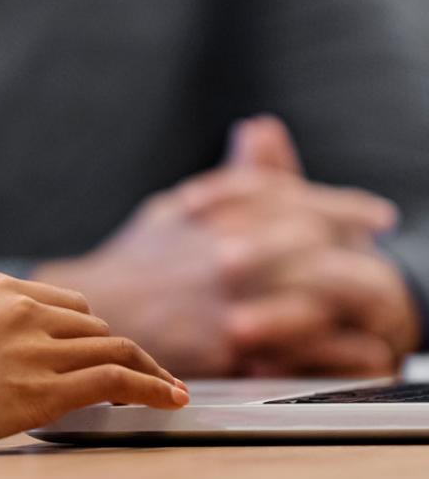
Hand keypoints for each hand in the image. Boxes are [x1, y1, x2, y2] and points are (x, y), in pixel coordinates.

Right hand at [33, 116, 397, 376]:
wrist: (97, 313)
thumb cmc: (137, 260)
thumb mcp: (177, 205)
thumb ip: (231, 175)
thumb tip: (262, 129)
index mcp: (220, 211)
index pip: (301, 198)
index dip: (348, 208)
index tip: (377, 219)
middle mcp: (231, 250)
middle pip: (322, 243)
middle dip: (360, 254)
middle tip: (380, 267)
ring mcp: (232, 299)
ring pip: (324, 292)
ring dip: (360, 297)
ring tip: (378, 307)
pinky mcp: (230, 348)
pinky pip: (306, 346)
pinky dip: (343, 346)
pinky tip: (356, 345)